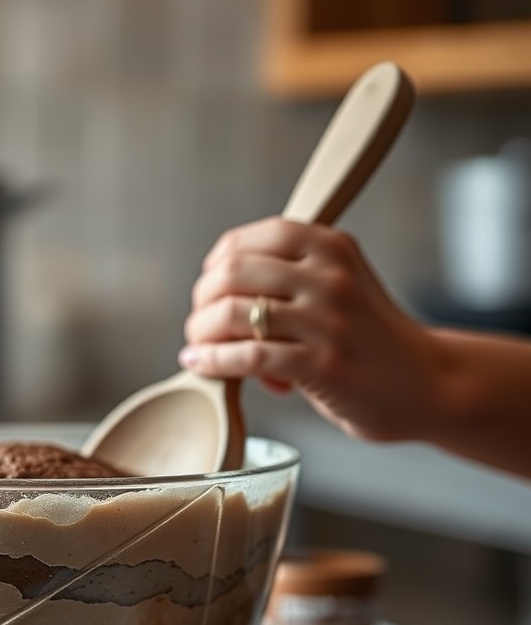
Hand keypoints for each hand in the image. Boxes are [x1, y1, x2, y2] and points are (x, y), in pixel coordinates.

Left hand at [179, 217, 442, 442]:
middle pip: (231, 273)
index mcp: (330, 247)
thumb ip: (287, 276)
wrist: (427, 384)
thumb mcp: (338, 285)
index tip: (209, 289)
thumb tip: (213, 292)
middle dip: (201, 302)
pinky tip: (201, 366)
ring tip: (198, 349)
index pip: (246, 240)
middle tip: (200, 325)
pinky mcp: (323, 366)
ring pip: (233, 313)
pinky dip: (214, 361)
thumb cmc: (369, 337)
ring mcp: (327, 321)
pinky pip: (249, 357)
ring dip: (202, 334)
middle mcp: (330, 276)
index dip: (213, 266)